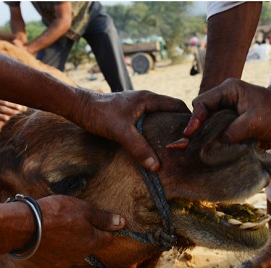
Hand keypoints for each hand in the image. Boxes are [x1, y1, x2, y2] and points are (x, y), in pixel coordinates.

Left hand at [0, 90, 25, 128]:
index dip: (1, 117)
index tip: (8, 119)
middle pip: (1, 109)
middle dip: (10, 112)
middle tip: (19, 115)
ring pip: (4, 104)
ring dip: (12, 106)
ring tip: (20, 108)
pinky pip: (2, 100)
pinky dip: (9, 101)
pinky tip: (15, 102)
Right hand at [29, 195, 124, 267]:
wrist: (24, 228)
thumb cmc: (56, 214)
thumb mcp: (83, 209)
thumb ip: (103, 218)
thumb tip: (122, 223)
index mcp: (92, 242)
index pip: (108, 238)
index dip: (105, 229)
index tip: (99, 221)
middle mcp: (81, 256)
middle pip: (89, 245)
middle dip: (84, 235)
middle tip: (72, 220)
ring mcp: (63, 262)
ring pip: (72, 251)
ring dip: (68, 242)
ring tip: (56, 227)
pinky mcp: (47, 265)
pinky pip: (55, 256)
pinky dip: (54, 248)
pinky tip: (46, 237)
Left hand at [71, 90, 189, 171]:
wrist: (78, 107)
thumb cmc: (99, 114)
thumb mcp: (121, 132)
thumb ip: (139, 148)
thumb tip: (156, 166)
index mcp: (149, 99)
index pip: (177, 106)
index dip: (187, 119)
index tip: (191, 136)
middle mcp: (146, 100)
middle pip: (170, 112)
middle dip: (177, 127)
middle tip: (182, 145)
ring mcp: (138, 107)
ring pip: (159, 118)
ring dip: (164, 131)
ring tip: (170, 148)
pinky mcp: (130, 114)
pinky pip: (148, 123)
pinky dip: (153, 133)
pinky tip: (152, 146)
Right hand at [189, 78, 270, 148]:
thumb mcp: (253, 123)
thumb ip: (232, 133)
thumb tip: (213, 146)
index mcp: (229, 90)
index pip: (202, 102)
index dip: (195, 118)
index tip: (190, 134)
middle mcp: (226, 98)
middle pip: (202, 112)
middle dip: (198, 128)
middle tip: (192, 144)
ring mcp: (229, 110)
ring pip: (209, 123)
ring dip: (207, 135)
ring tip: (200, 149)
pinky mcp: (234, 122)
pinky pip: (219, 131)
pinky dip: (216, 140)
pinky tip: (213, 151)